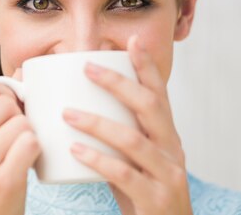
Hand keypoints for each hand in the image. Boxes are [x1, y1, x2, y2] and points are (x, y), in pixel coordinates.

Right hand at [0, 71, 39, 214]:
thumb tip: (24, 71)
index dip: (1, 93)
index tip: (3, 111)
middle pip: (5, 103)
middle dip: (15, 116)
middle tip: (9, 138)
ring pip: (22, 122)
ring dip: (26, 135)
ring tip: (13, 154)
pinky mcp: (2, 180)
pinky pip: (32, 142)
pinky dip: (34, 151)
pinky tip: (22, 164)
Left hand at [62, 36, 192, 214]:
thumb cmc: (145, 196)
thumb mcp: (137, 161)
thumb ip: (117, 139)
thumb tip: (78, 110)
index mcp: (168, 136)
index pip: (160, 94)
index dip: (147, 66)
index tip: (131, 41)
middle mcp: (173, 150)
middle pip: (149, 106)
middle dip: (118, 82)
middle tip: (87, 67)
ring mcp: (168, 175)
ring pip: (133, 140)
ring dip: (97, 123)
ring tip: (67, 113)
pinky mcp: (157, 199)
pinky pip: (124, 175)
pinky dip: (98, 159)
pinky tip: (76, 150)